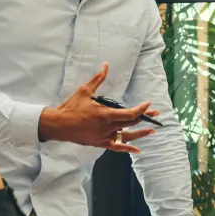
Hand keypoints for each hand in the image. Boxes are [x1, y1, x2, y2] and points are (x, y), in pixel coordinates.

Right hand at [38, 62, 158, 153]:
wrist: (59, 125)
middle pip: (131, 123)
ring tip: (152, 130)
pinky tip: (137, 150)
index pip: (129, 114)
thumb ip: (98, 78)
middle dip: (145, 118)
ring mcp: (104, 137)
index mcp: (105, 114)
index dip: (141, 110)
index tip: (148, 104)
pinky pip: (117, 147)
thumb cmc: (71, 107)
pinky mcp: (99, 143)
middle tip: (155, 113)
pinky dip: (127, 148)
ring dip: (140, 133)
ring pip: (127, 137)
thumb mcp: (85, 90)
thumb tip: (106, 65)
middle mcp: (107, 127)